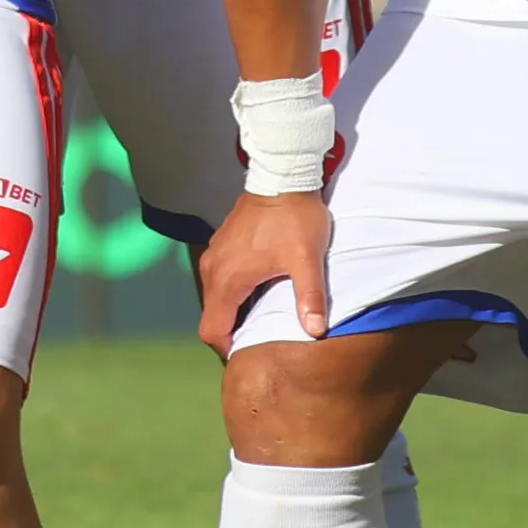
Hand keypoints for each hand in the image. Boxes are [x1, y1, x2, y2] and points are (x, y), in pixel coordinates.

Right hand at [196, 186, 332, 356]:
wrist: (283, 176)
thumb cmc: (294, 219)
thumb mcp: (307, 260)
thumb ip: (310, 298)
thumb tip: (315, 331)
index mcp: (228, 279)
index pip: (212, 330)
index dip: (229, 348)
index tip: (251, 351)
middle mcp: (213, 269)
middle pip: (212, 316)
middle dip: (231, 331)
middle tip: (261, 336)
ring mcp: (214, 254)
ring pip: (214, 297)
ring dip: (232, 310)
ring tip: (262, 313)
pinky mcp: (221, 243)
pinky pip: (219, 278)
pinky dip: (232, 290)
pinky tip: (258, 286)